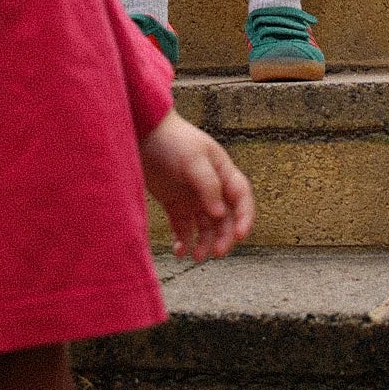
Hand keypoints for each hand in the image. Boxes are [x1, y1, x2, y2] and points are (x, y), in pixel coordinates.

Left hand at [140, 110, 253, 261]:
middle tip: (216, 252)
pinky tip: (179, 250)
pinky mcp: (175, 204)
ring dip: (204, 243)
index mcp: (223, 173)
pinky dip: (184, 242)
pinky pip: (184, 229)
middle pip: (225, 219)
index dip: (245, 218)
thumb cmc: (173, 140)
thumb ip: (208, 185)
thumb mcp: (193, 159)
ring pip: (205, 227)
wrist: (143, 133)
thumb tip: (220, 214)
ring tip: (196, 255)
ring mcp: (193, 197)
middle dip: (224, 237)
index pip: (241, 199)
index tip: (240, 235)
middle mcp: (211, 188)